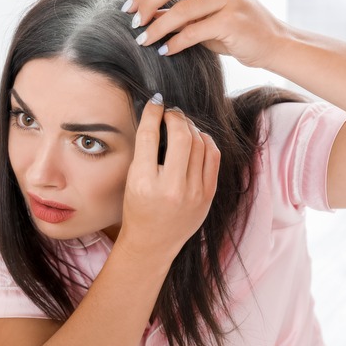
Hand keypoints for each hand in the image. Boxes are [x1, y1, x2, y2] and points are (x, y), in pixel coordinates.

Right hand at [116, 96, 219, 263]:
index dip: (153, 113)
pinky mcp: (207, 196)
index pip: (150, 136)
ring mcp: (193, 193)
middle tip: (170, 113)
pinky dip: (206, 141)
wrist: (153, 242)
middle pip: (181, 136)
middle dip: (176, 117)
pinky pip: (213, 157)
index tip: (156, 103)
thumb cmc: (138, 209)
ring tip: (182, 125)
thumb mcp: (132, 180)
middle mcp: (170, 188)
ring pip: (199, 143)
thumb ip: (145, 151)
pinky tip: (197, 138)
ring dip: (190, 127)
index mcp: (144, 183)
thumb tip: (158, 117)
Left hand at [125, 0, 288, 68]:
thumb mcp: (205, 15)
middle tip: (134, 23)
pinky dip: (175, 42)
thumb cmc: (235, 31)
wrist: (274, 44)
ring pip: (181, 9)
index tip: (129, 8)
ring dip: (157, 27)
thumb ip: (179, 11)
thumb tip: (144, 15)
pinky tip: (165, 50)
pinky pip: (194, 31)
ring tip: (144, 40)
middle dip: (147, 3)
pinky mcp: (233, 20)